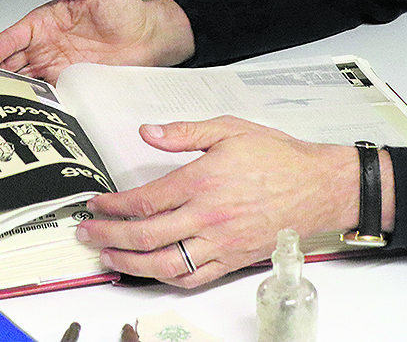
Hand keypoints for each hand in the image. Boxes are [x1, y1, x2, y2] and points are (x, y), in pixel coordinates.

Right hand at [0, 0, 193, 82]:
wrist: (150, 36)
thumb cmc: (125, 8)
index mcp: (46, 20)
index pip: (13, 35)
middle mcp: (48, 44)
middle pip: (12, 60)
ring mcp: (58, 64)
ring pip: (24, 78)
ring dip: (9, 87)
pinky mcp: (72, 80)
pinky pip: (47, 91)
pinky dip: (34, 99)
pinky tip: (24, 106)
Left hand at [75, 117, 359, 286]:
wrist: (319, 187)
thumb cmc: (278, 157)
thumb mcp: (228, 129)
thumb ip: (184, 132)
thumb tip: (148, 132)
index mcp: (203, 182)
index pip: (145, 200)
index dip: (114, 206)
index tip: (97, 205)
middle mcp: (209, 216)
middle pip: (147, 235)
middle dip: (109, 237)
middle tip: (87, 234)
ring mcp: (221, 243)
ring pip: (166, 263)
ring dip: (131, 264)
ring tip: (108, 257)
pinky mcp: (233, 259)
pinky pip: (194, 276)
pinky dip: (167, 277)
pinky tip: (151, 270)